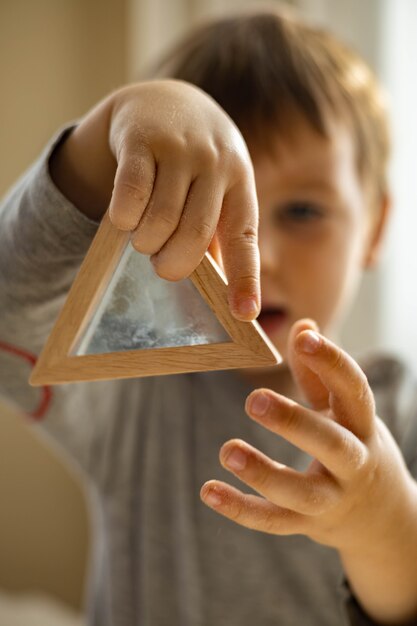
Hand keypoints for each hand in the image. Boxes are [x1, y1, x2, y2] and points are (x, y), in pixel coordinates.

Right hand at [50, 80, 259, 319]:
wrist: (164, 100)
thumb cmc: (194, 161)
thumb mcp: (215, 188)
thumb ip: (213, 231)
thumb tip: (216, 288)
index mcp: (239, 182)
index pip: (244, 237)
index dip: (244, 278)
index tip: (245, 313)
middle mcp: (216, 163)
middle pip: (194, 235)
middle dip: (173, 264)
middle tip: (163, 265)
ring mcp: (180, 148)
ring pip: (159, 219)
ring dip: (145, 242)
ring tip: (143, 238)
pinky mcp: (142, 139)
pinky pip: (129, 194)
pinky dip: (123, 217)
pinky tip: (123, 218)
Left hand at [201, 319, 416, 554]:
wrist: (384, 520)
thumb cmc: (357, 448)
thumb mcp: (346, 413)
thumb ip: (320, 373)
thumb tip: (303, 324)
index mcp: (362, 426)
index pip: (354, 391)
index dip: (332, 362)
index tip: (304, 336)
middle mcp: (354, 464)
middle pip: (331, 445)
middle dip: (295, 424)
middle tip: (254, 400)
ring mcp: (332, 500)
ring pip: (302, 493)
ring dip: (264, 473)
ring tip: (227, 450)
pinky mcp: (309, 525)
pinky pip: (274, 520)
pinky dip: (240, 508)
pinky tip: (208, 490)